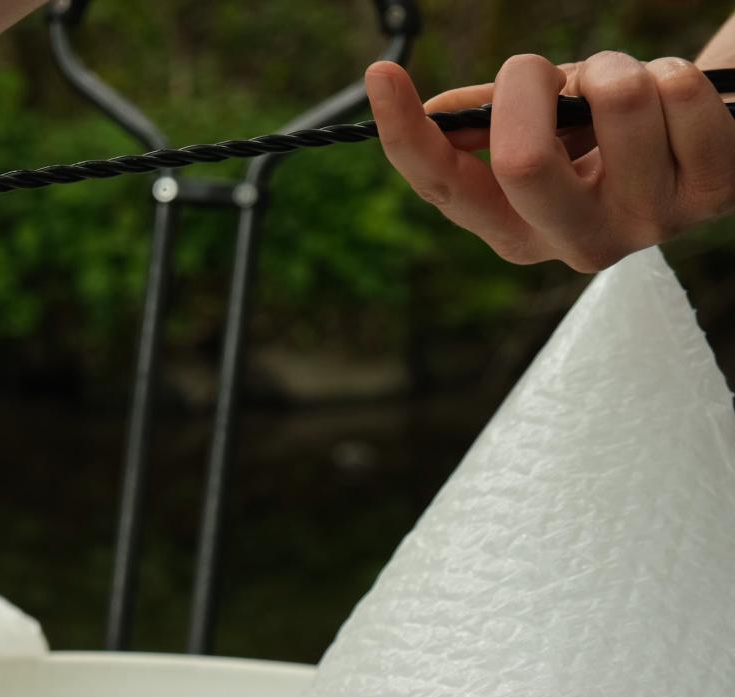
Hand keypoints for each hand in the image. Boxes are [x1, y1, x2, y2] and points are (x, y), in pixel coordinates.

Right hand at [366, 53, 734, 272]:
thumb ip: (483, 123)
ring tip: (623, 90)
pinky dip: (674, 74)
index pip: (443, 186)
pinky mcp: (712, 195)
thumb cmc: (601, 135)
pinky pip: (680, 94)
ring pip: (618, 99)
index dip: (406, 133)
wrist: (701, 150)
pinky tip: (673, 104)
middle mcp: (576, 244)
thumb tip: (427, 113)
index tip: (380, 74)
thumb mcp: (537, 131)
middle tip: (548, 72)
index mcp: (515, 231)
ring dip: (614, 67)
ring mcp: (647, 224)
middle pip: (521, 159)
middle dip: (528, 82)